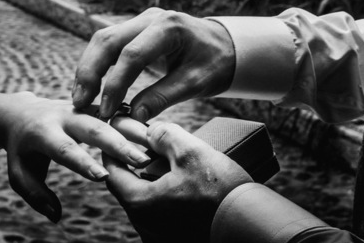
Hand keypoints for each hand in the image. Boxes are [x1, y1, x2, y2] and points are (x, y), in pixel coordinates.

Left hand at [2, 92, 153, 222]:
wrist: (21, 112)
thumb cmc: (22, 150)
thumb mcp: (19, 173)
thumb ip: (36, 195)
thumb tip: (56, 215)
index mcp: (43, 132)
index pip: (64, 149)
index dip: (83, 162)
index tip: (102, 176)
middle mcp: (64, 115)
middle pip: (94, 129)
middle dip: (118, 145)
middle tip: (141, 162)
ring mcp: (81, 108)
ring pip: (110, 117)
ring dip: (132, 132)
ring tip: (154, 147)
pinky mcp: (93, 106)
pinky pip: (115, 112)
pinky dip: (134, 123)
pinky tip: (154, 134)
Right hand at [71, 7, 235, 122]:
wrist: (226, 46)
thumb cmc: (215, 63)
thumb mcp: (196, 83)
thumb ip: (164, 97)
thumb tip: (133, 117)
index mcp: (169, 27)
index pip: (132, 54)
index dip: (115, 83)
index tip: (107, 110)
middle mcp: (151, 17)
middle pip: (109, 40)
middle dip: (90, 72)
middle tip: (80, 102)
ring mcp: (141, 20)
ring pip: (104, 38)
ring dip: (88, 67)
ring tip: (80, 97)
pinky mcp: (135, 29)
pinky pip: (109, 43)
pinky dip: (97, 64)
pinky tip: (90, 86)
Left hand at [103, 121, 251, 242]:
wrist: (250, 224)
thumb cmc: (220, 190)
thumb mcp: (190, 151)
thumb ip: (163, 135)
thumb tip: (150, 132)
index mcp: (139, 203)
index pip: (112, 173)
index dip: (113, 151)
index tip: (118, 136)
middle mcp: (144, 225)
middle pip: (129, 189)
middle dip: (136, 167)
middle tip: (147, 147)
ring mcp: (159, 236)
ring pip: (147, 203)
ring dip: (153, 183)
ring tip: (171, 165)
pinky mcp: (175, 240)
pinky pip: (162, 216)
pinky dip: (167, 199)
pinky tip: (185, 187)